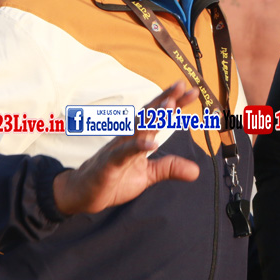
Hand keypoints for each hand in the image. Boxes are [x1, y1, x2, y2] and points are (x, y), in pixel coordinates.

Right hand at [53, 82, 199, 214]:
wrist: (84, 194)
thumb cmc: (114, 178)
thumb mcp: (148, 175)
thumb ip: (169, 168)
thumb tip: (196, 171)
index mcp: (139, 136)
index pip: (158, 116)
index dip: (175, 103)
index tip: (193, 91)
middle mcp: (129, 137)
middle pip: (149, 114)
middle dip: (165, 100)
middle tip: (181, 85)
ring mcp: (118, 148)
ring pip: (137, 128)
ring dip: (153, 116)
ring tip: (170, 106)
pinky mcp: (109, 163)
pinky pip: (124, 152)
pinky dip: (137, 146)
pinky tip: (152, 143)